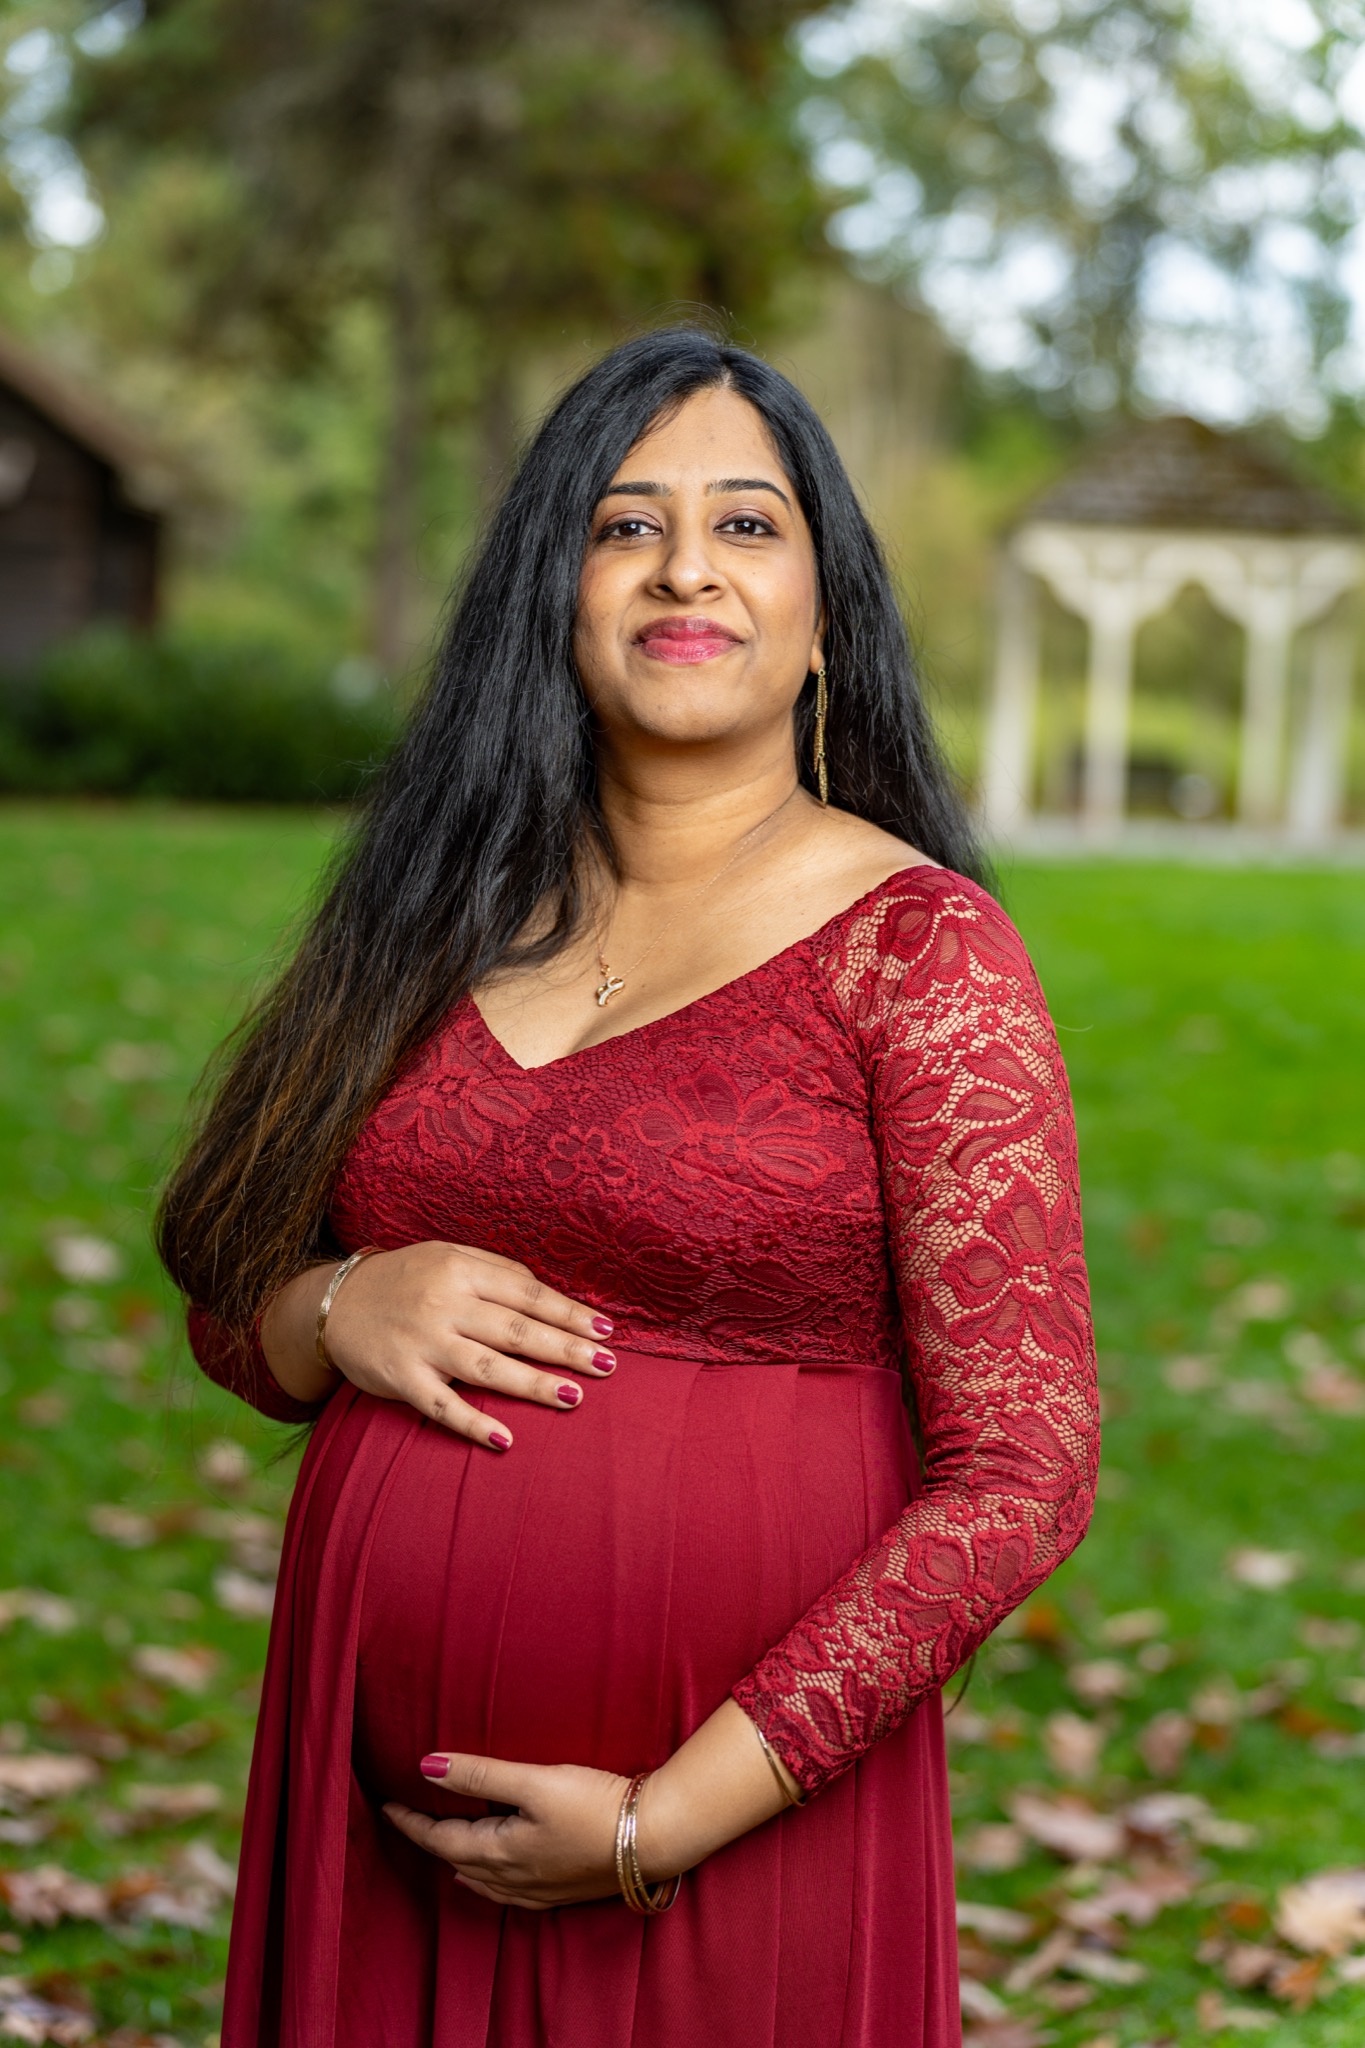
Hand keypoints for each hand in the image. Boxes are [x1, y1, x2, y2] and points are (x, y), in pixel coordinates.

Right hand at [259, 1240, 615, 1446]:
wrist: (333, 1303)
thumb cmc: (403, 1279)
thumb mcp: (446, 1256)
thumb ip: (495, 1271)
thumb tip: (546, 1294)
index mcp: (460, 1270)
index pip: (527, 1294)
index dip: (569, 1312)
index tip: (606, 1330)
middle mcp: (444, 1303)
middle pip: (516, 1329)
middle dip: (565, 1348)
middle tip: (608, 1365)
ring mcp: (422, 1343)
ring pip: (487, 1366)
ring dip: (532, 1383)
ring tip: (574, 1397)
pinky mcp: (400, 1378)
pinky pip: (441, 1405)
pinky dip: (473, 1423)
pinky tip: (506, 1440)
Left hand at [384, 1700, 799, 1910]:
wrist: (654, 1839)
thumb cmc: (595, 1805)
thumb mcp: (535, 1781)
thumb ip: (480, 1776)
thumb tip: (425, 1766)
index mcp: (500, 1852)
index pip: (438, 1838)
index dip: (410, 1821)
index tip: (385, 1803)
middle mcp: (512, 1878)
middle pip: (455, 1860)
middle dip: (429, 1839)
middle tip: (409, 1816)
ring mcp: (537, 1889)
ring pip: (480, 1879)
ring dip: (456, 1858)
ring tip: (443, 1840)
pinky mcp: (560, 1890)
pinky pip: (506, 1890)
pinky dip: (486, 1876)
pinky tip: (491, 1871)